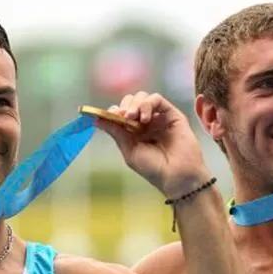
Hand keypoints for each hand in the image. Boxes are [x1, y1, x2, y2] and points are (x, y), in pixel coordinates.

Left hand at [95, 91, 209, 197]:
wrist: (176, 176)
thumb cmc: (153, 169)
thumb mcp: (129, 150)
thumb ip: (116, 132)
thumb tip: (96, 119)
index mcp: (134, 132)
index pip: (121, 113)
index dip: (114, 112)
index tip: (109, 116)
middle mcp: (146, 123)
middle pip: (131, 101)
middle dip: (124, 106)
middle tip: (123, 117)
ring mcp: (159, 118)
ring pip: (143, 97)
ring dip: (135, 104)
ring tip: (133, 117)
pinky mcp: (172, 114)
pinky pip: (157, 99)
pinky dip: (148, 104)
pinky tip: (145, 118)